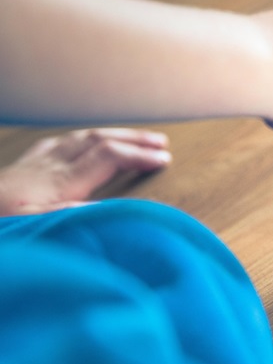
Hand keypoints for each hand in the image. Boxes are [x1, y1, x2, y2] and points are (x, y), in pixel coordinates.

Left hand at [0, 128, 170, 216]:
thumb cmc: (0, 224)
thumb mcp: (36, 227)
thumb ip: (75, 215)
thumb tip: (114, 206)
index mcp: (58, 183)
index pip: (109, 157)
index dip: (139, 156)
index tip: (165, 160)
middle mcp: (48, 167)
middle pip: (98, 141)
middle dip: (133, 139)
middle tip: (161, 142)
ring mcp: (32, 165)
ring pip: (79, 139)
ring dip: (111, 135)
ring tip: (134, 138)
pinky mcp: (19, 169)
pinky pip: (55, 145)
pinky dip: (79, 140)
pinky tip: (80, 143)